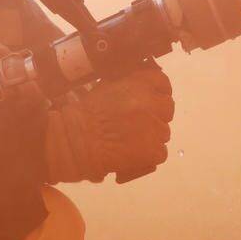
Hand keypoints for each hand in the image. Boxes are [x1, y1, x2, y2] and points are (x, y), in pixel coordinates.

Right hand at [43, 63, 175, 182]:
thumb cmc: (85, 115)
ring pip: (163, 133)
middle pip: (167, 108)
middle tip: (139, 126)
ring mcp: (153, 127)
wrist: (73, 142)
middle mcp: (149, 102)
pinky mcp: (152, 150)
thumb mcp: (106, 87)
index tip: (152, 101)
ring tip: (130, 142)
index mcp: (139, 82)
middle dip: (155, 116)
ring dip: (151, 137)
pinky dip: (148, 156)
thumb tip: (144, 85)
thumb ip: (128, 84)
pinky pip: (160, 153)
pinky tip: (133, 155)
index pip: (162, 83)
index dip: (158, 93)